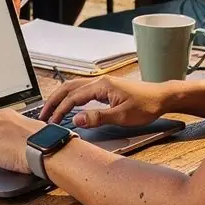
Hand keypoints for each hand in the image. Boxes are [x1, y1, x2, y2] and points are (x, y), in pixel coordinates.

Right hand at [41, 74, 168, 128]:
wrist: (162, 97)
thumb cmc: (146, 105)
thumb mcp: (122, 116)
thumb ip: (98, 117)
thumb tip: (76, 120)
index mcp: (102, 86)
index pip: (73, 97)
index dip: (60, 110)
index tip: (51, 122)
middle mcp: (100, 82)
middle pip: (68, 88)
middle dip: (53, 101)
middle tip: (42, 115)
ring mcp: (103, 84)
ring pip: (74, 88)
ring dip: (60, 99)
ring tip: (50, 111)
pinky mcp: (106, 89)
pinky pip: (82, 91)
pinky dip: (70, 98)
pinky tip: (68, 107)